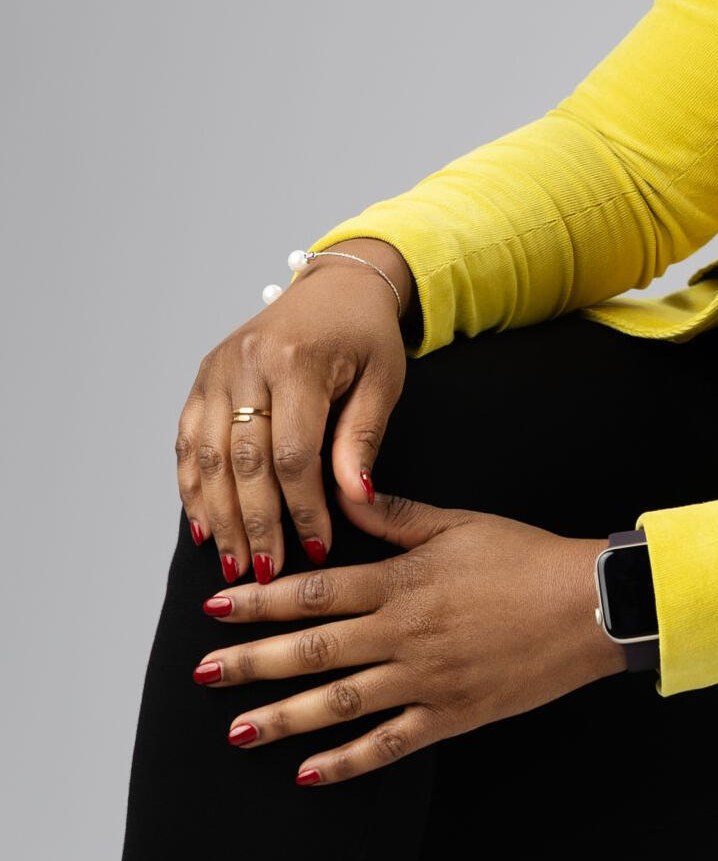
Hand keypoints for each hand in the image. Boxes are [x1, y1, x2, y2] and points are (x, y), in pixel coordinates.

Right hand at [175, 239, 411, 587]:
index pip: (292, 454)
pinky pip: (190, 441)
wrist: (336, 286)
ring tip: (234, 564)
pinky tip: (206, 526)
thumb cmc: (366, 335)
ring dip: (219, 517)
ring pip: (208, 456)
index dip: (302, 509)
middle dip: (255, 523)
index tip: (317, 549)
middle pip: (243, 461)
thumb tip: (354, 499)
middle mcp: (247, 362)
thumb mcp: (383, 380)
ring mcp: (217, 369)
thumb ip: (362, 439)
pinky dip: (194, 487)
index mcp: (297, 360)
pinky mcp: (203, 377)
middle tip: (266, 573)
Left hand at [190, 487, 627, 784]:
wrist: (589, 606)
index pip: (316, 592)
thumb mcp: (459, 523)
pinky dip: (345, 763)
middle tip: (201, 673)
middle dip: (251, 662)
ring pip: (340, 703)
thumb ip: (396, 514)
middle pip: (313, 651)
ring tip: (237, 730)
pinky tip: (306, 773)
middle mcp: (404, 634)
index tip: (216, 609)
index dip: (262, 601)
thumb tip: (345, 491)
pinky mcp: (451, 715)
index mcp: (403, 582)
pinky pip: (388, 745)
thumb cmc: (527, 557)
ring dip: (284, 718)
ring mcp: (426, 680)